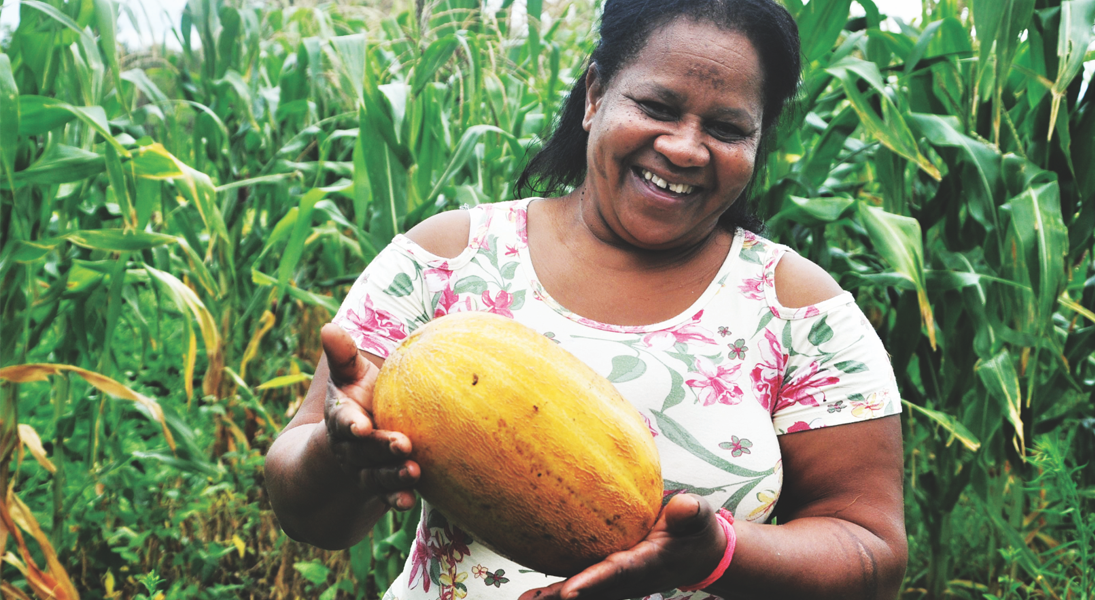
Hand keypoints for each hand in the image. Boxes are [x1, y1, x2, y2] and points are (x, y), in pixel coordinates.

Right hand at [321, 323, 418, 510]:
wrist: (347, 448)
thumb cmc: (356, 401)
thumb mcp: (348, 378)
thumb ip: (342, 356)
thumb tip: (327, 326)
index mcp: (341, 418)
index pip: (343, 421)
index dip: (350, 424)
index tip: (360, 426)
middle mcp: (350, 447)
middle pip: (364, 450)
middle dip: (381, 448)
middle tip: (402, 445)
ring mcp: (364, 469)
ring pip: (377, 474)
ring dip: (394, 475)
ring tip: (413, 471)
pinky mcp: (381, 487)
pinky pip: (389, 495)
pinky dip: (398, 499)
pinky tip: (412, 501)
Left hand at [518, 494, 727, 599]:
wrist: (701, 555)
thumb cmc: (695, 530)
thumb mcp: (698, 517)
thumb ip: (690, 513)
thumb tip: (682, 505)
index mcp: (648, 562)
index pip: (618, 572)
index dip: (594, 581)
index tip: (570, 590)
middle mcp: (631, 578)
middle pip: (593, 590)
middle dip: (563, 597)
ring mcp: (622, 582)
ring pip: (586, 592)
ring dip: (555, 597)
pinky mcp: (614, 578)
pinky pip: (586, 584)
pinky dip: (560, 591)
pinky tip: (534, 591)